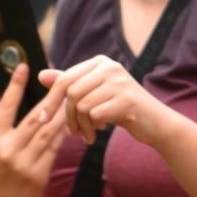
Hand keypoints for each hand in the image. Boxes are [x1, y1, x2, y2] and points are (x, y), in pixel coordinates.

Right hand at [0, 64, 62, 196]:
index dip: (15, 85)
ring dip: (61, 113)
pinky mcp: (39, 174)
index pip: (5, 107)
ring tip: (71, 95)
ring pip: (48, 132)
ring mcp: (24, 163)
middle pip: (34, 117)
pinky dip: (62, 132)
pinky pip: (54, 147)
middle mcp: (7, 150)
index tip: (24, 65)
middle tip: (62, 78)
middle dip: (50, 97)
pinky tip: (70, 119)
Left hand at [35, 54, 168, 145]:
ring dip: (81, 125)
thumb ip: (70, 84)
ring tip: (88, 134)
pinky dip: (94, 127)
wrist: (155, 122)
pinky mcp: (127, 99)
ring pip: (82, 105)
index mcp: (100, 62)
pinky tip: (102, 130)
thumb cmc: (120, 108)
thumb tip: (41, 75)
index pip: (64, 79)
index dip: (51, 100)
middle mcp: (109, 67)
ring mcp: (119, 82)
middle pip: (71, 92)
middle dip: (66, 116)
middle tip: (71, 132)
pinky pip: (95, 115)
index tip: (43, 119)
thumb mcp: (94, 94)